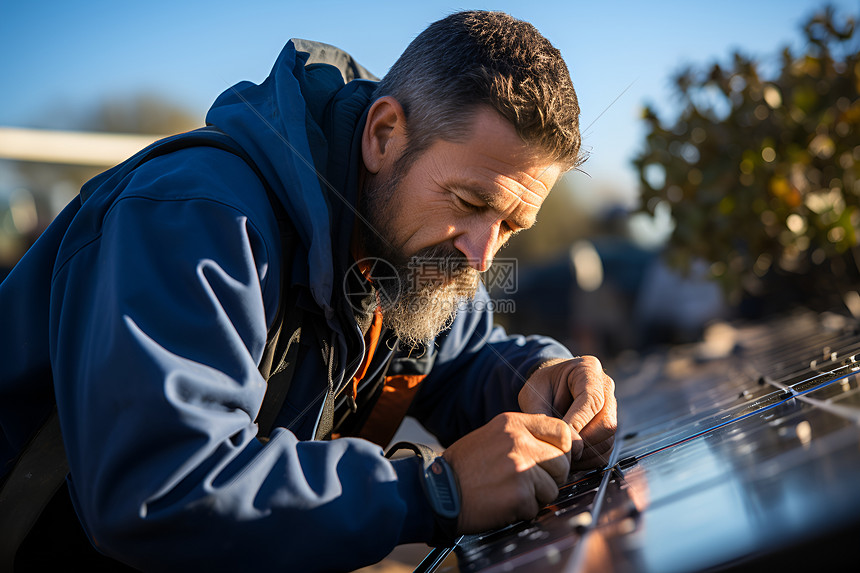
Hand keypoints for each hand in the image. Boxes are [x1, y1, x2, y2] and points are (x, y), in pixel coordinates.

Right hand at [442, 412, 572, 533]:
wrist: (439, 490)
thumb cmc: (465, 467)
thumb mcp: (493, 435)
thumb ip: (524, 435)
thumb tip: (562, 444)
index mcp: (513, 423)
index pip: (562, 430)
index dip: (564, 449)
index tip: (558, 459)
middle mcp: (518, 441)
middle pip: (563, 461)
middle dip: (551, 476)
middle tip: (528, 481)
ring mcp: (520, 466)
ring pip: (553, 487)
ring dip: (537, 496)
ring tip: (511, 491)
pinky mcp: (519, 493)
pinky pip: (537, 506)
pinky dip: (523, 510)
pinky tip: (503, 503)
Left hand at [518, 356, 616, 468]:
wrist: (549, 386)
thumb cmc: (541, 387)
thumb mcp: (533, 393)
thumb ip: (542, 415)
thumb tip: (560, 443)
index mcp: (588, 370)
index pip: (592, 400)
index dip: (578, 422)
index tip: (562, 439)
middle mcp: (605, 388)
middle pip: (606, 423)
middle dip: (582, 442)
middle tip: (561, 452)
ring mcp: (611, 408)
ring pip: (608, 440)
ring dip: (585, 454)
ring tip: (563, 457)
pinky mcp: (609, 428)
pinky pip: (606, 451)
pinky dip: (588, 460)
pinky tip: (570, 460)